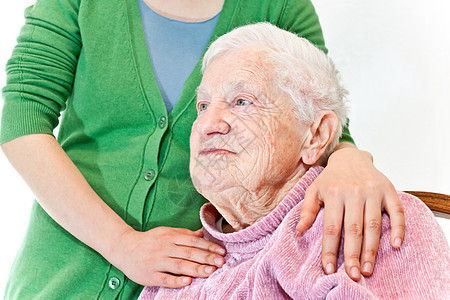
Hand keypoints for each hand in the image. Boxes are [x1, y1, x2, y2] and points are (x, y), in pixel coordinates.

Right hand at [108, 226, 225, 287]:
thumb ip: (184, 233)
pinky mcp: (150, 275)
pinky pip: (165, 278)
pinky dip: (176, 280)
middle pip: (189, 253)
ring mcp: (157, 262)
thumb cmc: (149, 240)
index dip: (208, 246)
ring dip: (196, 269)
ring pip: (179, 265)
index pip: (193, 241)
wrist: (124, 248)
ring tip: (210, 272)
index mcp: (170, 236)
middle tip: (221, 262)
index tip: (221, 252)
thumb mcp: (166, 232)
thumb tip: (201, 234)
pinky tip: (187, 281)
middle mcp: (165, 248)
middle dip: (206, 258)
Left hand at [296, 145, 404, 280]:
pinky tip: (395, 245)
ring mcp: (373, 191)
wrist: (351, 156)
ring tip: (367, 269)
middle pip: (354, 228)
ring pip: (374, 224)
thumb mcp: (313, 189)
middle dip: (352, 254)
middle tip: (352, 275)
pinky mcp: (389, 190)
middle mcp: (354, 192)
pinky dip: (398, 228)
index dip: (330, 249)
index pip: (331, 227)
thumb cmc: (331, 178)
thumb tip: (299, 231)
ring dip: (372, 249)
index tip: (328, 269)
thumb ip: (307, 210)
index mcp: (334, 192)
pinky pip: (397, 211)